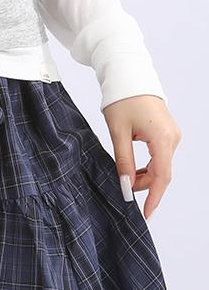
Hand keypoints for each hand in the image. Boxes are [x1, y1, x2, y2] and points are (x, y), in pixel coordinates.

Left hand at [103, 94, 180, 219]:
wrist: (128, 75)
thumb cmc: (122, 99)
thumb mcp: (117, 131)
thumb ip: (123, 160)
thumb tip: (125, 185)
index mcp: (163, 138)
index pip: (161, 176)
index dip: (153, 197)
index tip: (145, 213)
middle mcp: (172, 138)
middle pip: (161, 172)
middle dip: (144, 185)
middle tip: (125, 192)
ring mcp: (172, 135)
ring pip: (161, 165)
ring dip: (145, 175)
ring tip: (125, 179)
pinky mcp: (167, 132)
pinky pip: (160, 155)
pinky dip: (148, 165)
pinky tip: (134, 169)